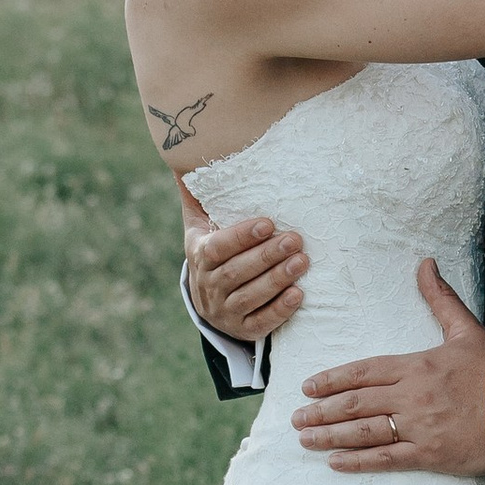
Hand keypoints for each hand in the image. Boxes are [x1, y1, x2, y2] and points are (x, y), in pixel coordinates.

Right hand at [180, 181, 307, 340]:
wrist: (211, 302)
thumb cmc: (214, 251)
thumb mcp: (202, 225)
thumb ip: (197, 195)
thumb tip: (182, 154)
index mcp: (199, 255)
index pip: (216, 247)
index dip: (241, 236)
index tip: (268, 223)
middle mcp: (207, 286)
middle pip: (236, 272)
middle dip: (267, 256)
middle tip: (295, 239)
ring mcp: (224, 311)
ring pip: (250, 296)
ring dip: (277, 279)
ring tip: (302, 261)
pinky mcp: (242, 330)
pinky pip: (261, 323)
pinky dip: (280, 310)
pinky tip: (299, 295)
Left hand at [292, 261, 484, 476]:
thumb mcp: (468, 330)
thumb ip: (441, 299)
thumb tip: (425, 264)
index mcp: (416, 366)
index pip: (363, 371)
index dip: (333, 379)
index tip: (308, 387)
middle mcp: (411, 396)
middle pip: (356, 403)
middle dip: (321, 411)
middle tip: (297, 417)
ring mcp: (419, 427)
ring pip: (364, 431)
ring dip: (330, 436)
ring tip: (305, 440)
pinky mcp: (430, 455)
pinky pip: (386, 459)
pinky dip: (358, 461)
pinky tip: (335, 462)